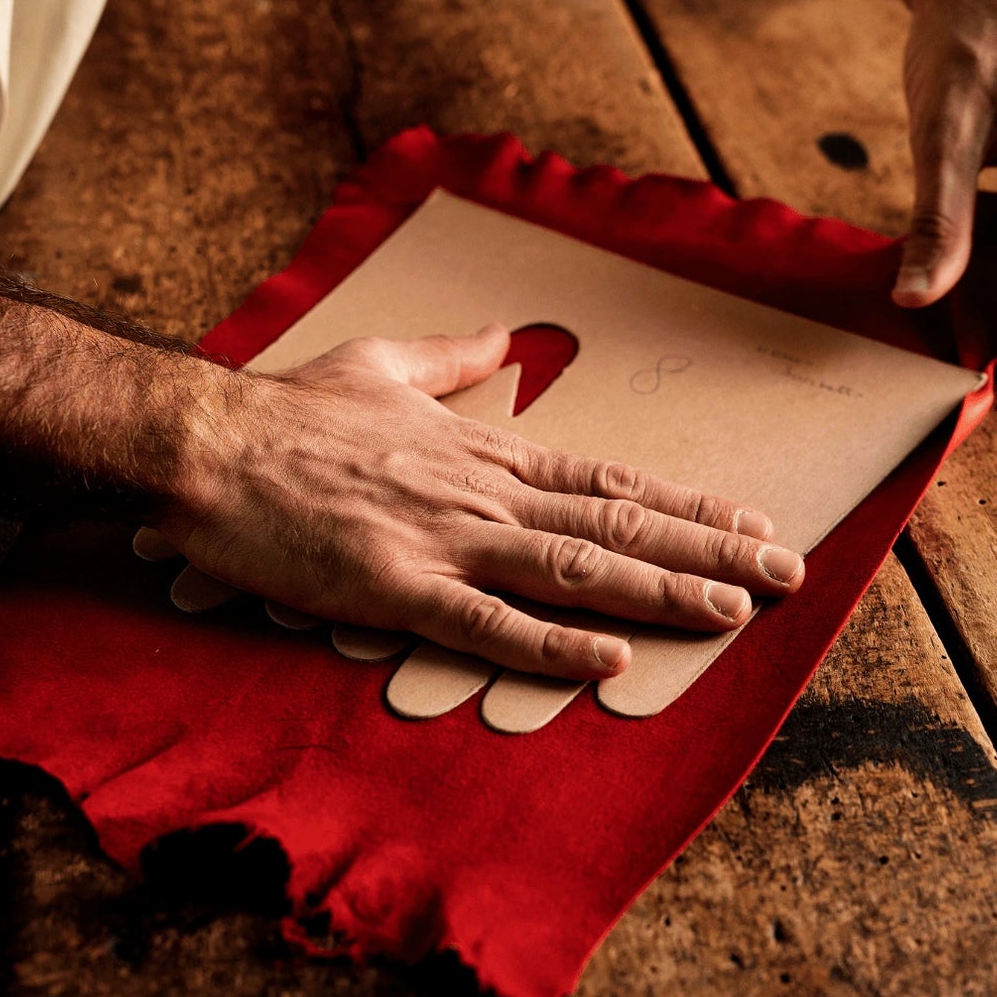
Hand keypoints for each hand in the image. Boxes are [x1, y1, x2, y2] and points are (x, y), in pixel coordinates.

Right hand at [156, 325, 803, 680]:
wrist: (206, 441)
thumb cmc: (286, 409)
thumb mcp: (381, 362)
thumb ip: (453, 356)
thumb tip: (504, 337)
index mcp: (483, 449)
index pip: (607, 478)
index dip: (686, 503)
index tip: (752, 520)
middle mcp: (483, 491)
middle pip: (616, 522)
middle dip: (708, 549)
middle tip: (789, 572)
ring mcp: (445, 539)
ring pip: (575, 567)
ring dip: (660, 589)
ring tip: (733, 611)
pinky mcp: (396, 587)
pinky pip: (489, 623)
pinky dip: (554, 642)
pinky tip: (612, 660)